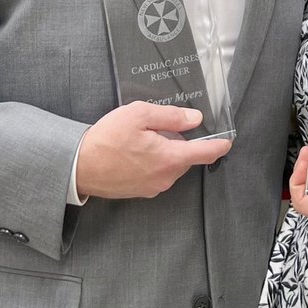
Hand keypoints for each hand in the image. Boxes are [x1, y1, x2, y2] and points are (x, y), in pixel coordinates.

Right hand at [76, 101, 230, 198]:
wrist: (78, 167)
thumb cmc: (107, 139)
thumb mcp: (139, 115)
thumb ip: (171, 117)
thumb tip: (195, 119)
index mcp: (170, 158)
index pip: (206, 153)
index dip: (220, 145)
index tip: (228, 141)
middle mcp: (166, 178)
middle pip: (186, 157)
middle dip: (180, 143)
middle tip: (158, 128)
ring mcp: (153, 187)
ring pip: (171, 165)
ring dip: (165, 152)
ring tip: (141, 140)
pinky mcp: (141, 192)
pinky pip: (157, 174)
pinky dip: (153, 162)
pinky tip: (135, 153)